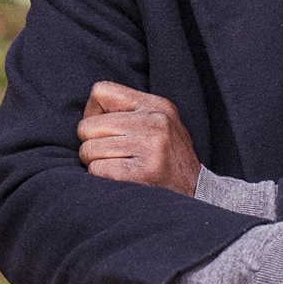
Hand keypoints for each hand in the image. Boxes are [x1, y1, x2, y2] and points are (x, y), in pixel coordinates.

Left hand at [75, 81, 198, 195]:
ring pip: (88, 150)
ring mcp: (150, 148)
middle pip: (87, 125)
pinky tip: (122, 179)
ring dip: (95, 163)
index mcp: (157, 105)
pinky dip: (102, 178)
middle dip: (90, 143)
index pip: (100, 91)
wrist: (196, 193)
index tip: (104, 128)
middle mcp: (156, 123)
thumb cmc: (167, 157)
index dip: (92, 112)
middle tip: (110, 153)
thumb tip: (86, 112)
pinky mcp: (143, 173)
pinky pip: (96, 170)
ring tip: (118, 167)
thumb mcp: (158, 123)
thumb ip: (127, 111)